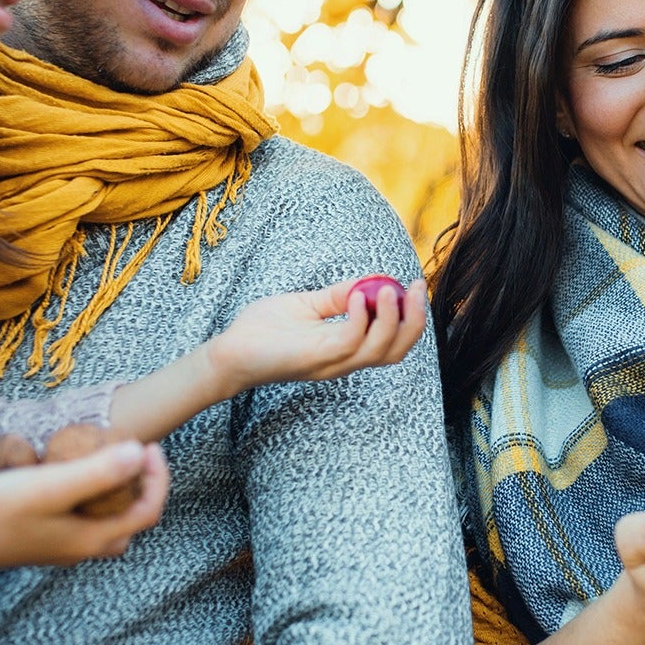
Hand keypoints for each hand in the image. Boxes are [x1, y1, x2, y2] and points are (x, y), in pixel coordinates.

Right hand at [0, 441, 168, 571]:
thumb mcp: (52, 485)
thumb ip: (98, 471)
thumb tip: (140, 453)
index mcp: (92, 539)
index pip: (148, 510)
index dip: (158, 477)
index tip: (149, 445)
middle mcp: (81, 548)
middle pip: (132, 520)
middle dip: (142, 487)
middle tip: (134, 453)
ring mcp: (60, 547)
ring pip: (106, 522)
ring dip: (115, 493)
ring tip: (104, 460)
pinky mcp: (42, 540)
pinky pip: (82, 520)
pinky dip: (90, 498)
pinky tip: (70, 475)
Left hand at [205, 277, 429, 390]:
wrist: (228, 351)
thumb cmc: (262, 330)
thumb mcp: (306, 304)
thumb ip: (337, 296)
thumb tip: (366, 281)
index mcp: (345, 350)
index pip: (392, 343)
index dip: (411, 318)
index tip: (415, 286)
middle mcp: (344, 361)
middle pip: (396, 351)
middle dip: (414, 321)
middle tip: (416, 289)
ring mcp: (331, 362)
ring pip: (380, 350)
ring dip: (392, 319)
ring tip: (388, 290)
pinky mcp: (314, 358)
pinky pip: (350, 341)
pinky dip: (359, 317)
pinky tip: (355, 296)